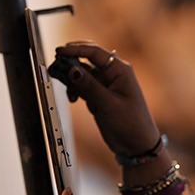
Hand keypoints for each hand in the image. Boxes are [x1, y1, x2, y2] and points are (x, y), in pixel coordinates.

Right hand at [56, 41, 159, 155]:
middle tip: (57, 69)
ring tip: (70, 94)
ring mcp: (105, 86)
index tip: (59, 51)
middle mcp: (113, 75)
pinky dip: (76, 91)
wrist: (136, 145)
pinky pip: (82, 87)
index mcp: (120, 70)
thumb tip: (72, 69)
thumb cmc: (131, 123)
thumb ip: (89, 86)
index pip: (95, 52)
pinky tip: (74, 100)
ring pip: (82, 74)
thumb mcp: (109, 104)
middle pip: (86, 60)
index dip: (76, 49)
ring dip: (72, 81)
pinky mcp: (99, 96)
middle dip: (71, 63)